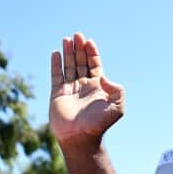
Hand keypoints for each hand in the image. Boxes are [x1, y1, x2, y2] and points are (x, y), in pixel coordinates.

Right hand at [50, 32, 124, 148]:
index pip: (95, 65)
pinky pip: (56, 76)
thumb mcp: (117, 106)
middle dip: (79, 48)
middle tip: (77, 35)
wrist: (81, 138)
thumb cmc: (100, 124)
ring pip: (69, 66)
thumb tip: (103, 76)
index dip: (92, 53)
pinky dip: (56, 64)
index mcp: (98, 88)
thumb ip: (117, 90)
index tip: (89, 41)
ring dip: (68, 53)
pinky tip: (56, 53)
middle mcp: (84, 86)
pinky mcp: (57, 94)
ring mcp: (70, 89)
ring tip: (67, 40)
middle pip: (81, 62)